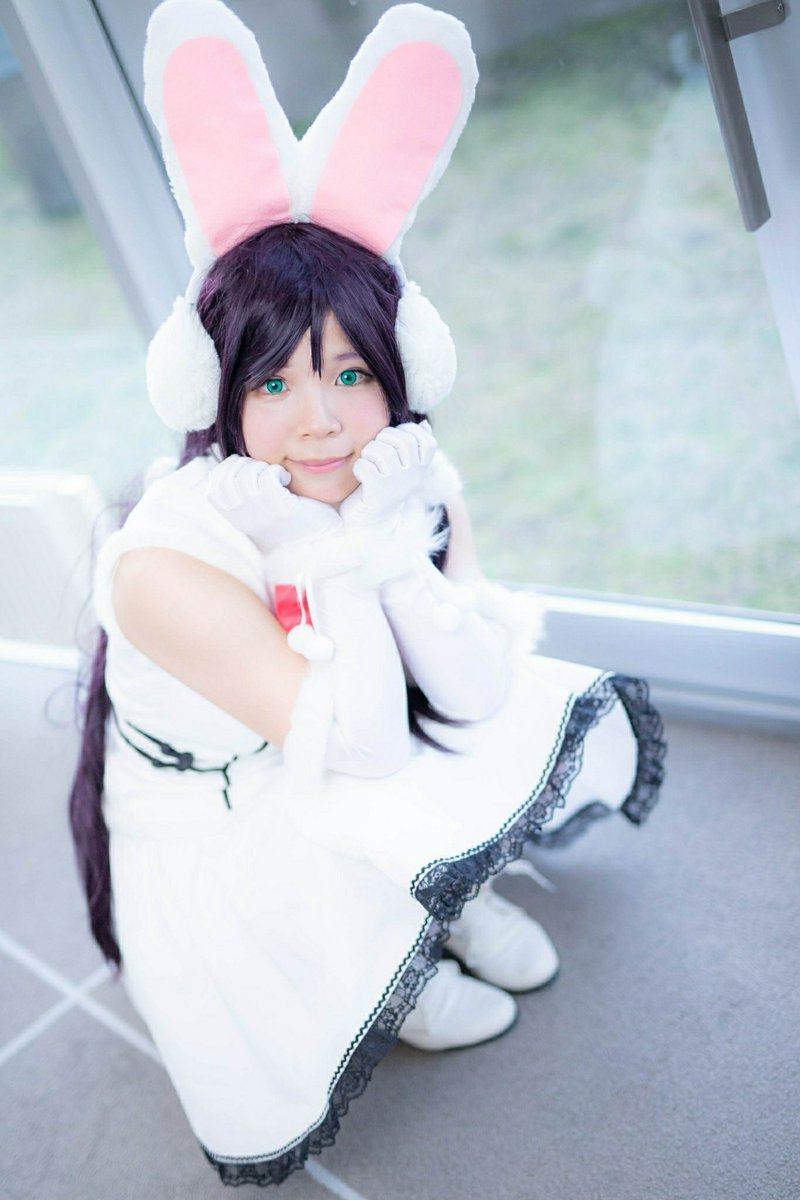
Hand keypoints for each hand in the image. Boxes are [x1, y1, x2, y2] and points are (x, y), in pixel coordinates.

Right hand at [207, 455, 340, 551]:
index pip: (213, 488)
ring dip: (262, 467)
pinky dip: (277, 471)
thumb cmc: (287, 519)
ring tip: (274, 475)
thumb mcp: (257, 509)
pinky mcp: (282, 510)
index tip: (245, 468)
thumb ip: (240, 492)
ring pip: (247, 475)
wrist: (317, 541)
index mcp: (234, 520)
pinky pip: (268, 477)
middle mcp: (243, 519)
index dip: (226, 469)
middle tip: (263, 470)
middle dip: (244, 464)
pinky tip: (285, 479)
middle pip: (228, 478)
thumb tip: (229, 461)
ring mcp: (262, 515)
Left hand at [340, 422, 436, 524]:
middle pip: (403, 441)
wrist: (370, 523)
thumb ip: (412, 446)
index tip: (395, 440)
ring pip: (382, 452)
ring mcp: (397, 485)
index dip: (410, 431)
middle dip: (384, 437)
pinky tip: (361, 475)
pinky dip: (359, 467)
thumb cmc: (383, 488)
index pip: (427, 442)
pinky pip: (366, 466)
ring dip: (369, 452)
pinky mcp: (378, 493)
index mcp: (420, 469)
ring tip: (367, 462)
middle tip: (375, 449)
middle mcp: (413, 477)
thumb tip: (424, 424)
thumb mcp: (401, 466)